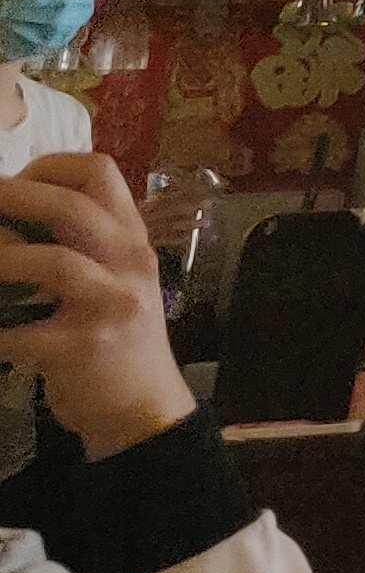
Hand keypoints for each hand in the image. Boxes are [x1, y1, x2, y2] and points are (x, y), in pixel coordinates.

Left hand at [0, 156, 200, 456]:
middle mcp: (130, 262)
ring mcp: (111, 304)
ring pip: (53, 263)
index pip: (99, 173)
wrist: (142, 405)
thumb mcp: (115, 278)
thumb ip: (83, 244)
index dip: (48, 167)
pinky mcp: (83, 348)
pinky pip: (20, 334)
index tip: (15, 181)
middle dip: (13, 197)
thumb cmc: (118, 336)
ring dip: (1, 261)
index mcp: (132, 238)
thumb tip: (11, 215)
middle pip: (74, 207)